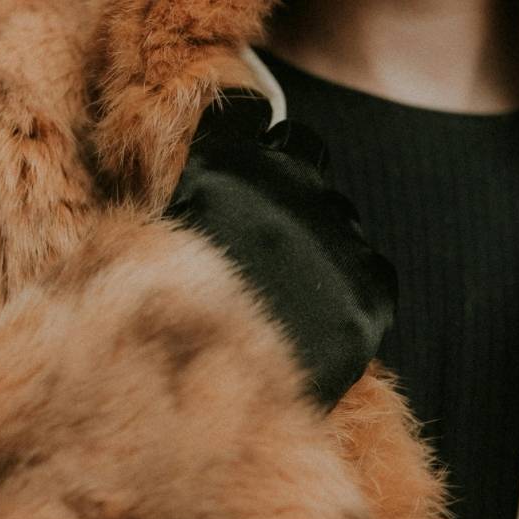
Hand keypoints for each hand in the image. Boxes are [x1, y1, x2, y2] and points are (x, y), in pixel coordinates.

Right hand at [166, 90, 396, 409]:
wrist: (210, 400)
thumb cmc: (164, 330)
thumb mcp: (146, 253)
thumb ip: (182, 211)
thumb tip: (201, 205)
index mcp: (225, 168)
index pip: (250, 118)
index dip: (257, 142)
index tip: (253, 164)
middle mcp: (286, 184)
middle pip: (306, 159)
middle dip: (293, 191)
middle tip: (270, 244)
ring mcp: (336, 232)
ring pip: (341, 217)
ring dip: (322, 241)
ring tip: (289, 296)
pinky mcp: (372, 284)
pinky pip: (371, 271)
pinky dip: (350, 289)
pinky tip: (320, 322)